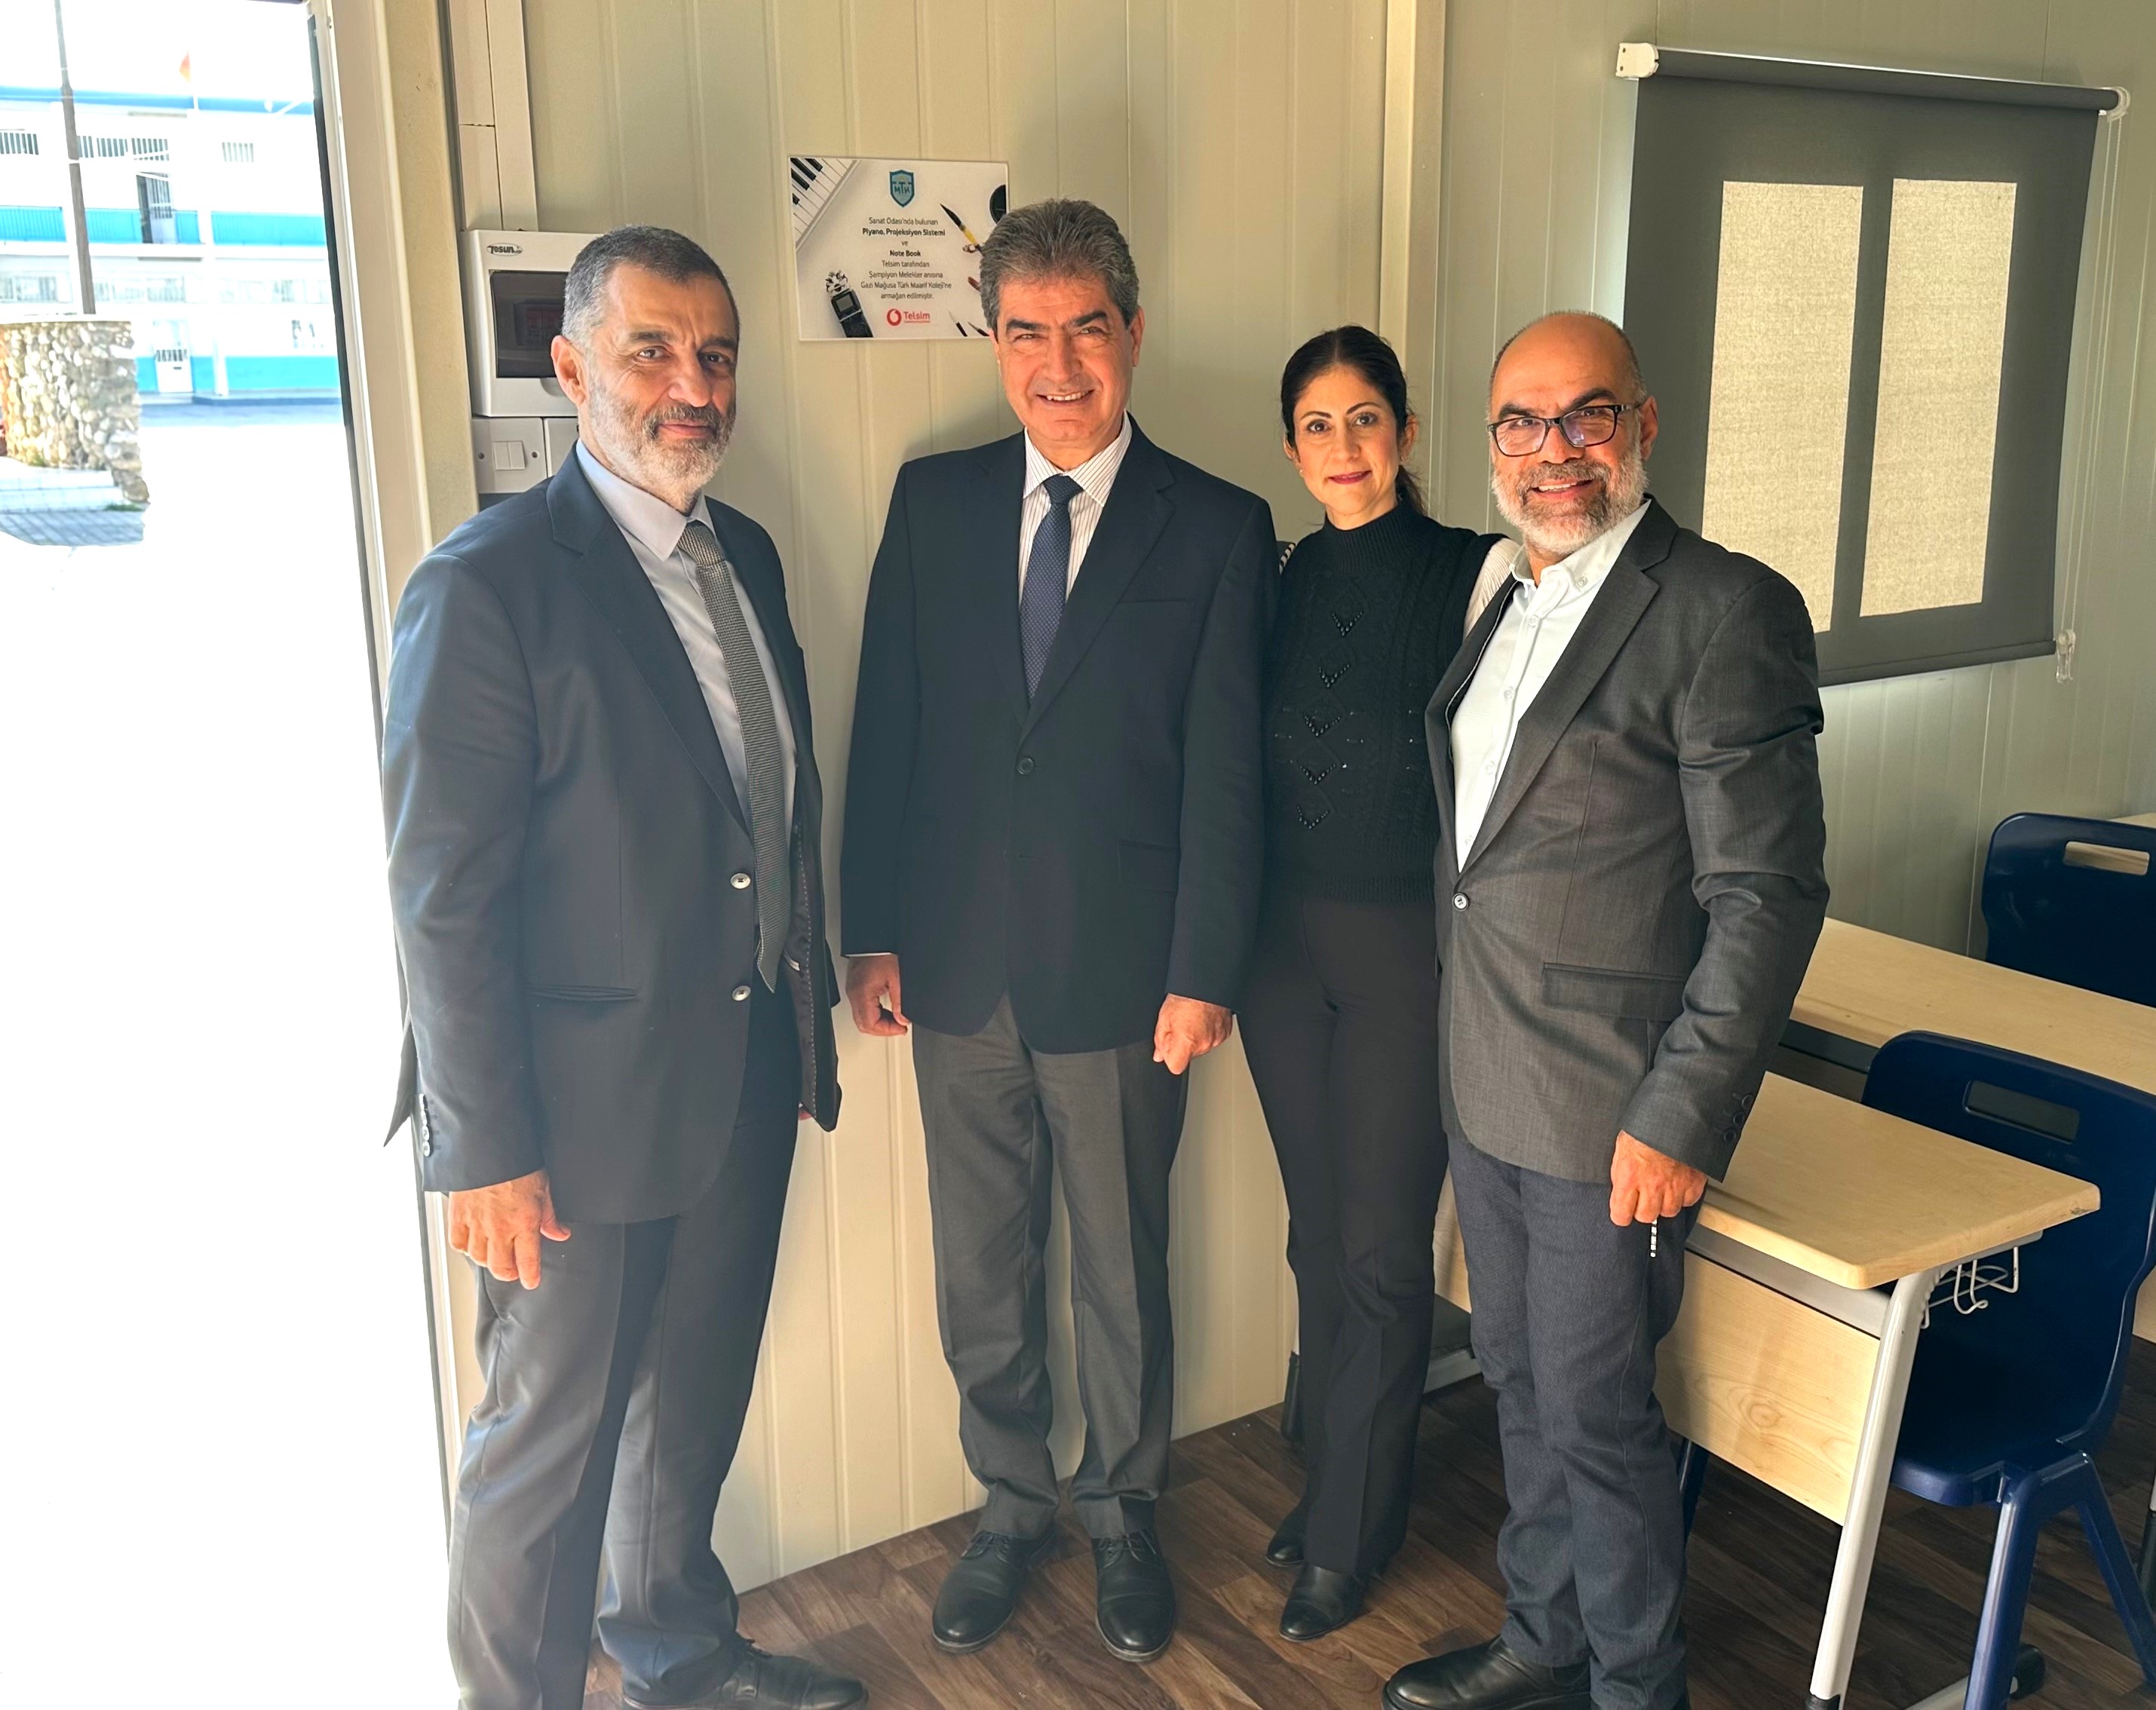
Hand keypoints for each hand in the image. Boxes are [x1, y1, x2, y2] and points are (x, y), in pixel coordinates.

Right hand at [447, 1168, 570, 1288]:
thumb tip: (560, 1233)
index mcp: (525, 1222)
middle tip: (513, 1269)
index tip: (531, 1282)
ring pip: (479, 1258)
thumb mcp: (543, 1188)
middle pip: (501, 1268)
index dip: (530, 1277)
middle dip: (509, 1273)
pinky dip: (465, 1246)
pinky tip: (472, 1241)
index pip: (528, 1261)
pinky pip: (458, 1243)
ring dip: (488, 1260)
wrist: (488, 1146)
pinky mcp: (458, 1216)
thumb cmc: (517, 1164)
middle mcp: (500, 1228)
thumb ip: (550, 1216)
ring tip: (495, 1253)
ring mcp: (477, 1224)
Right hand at [846, 953, 907, 1035]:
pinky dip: (874, 1014)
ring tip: (895, 1020)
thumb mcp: (897, 978)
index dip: (887, 1030)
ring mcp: (853, 991)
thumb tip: (903, 1019)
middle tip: (899, 1027)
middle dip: (883, 1030)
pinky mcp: (855, 988)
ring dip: (878, 1023)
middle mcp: (854, 994)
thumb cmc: (882, 952)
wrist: (873, 939)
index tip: (901, 1028)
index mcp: (862, 993)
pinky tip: (887, 1011)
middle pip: (863, 1025)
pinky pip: (861, 1009)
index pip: (870, 1024)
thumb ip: (900, 1002)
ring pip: (861, 1019)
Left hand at [1154, 995, 1230, 1074]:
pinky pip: (1212, 1040)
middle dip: (1182, 1045)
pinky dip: (1206, 1032)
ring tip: (1192, 1020)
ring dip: (1195, 1039)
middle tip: (1180, 1026)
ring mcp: (1216, 1039)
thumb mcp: (1164, 1018)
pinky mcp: (1225, 1033)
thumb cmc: (1186, 996)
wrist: (1206, 983)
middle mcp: (1204, 1044)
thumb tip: (1159, 1055)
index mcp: (1187, 1042)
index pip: (1176, 1067)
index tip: (1169, 1047)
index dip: (1170, 1058)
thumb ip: (1160, 1040)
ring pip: (1200, 1048)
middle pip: (1188, 1056)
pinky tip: (1202, 1020)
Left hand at [1608, 1130, 1706, 1226]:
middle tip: (1643, 1196)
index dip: (1621, 1214)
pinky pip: (1688, 1201)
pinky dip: (1683, 1196)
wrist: (1673, 1114)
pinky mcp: (1693, 1182)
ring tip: (1662, 1187)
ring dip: (1664, 1203)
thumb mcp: (1621, 1147)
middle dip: (1642, 1208)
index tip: (1622, 1211)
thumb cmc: (1645, 1126)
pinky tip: (1678, 1184)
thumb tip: (1620, 1189)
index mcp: (1630, 1176)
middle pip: (1646, 1217)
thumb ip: (1620, 1173)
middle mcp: (1652, 1185)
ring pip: (1668, 1212)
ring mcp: (1675, 1185)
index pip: (1621, 1215)